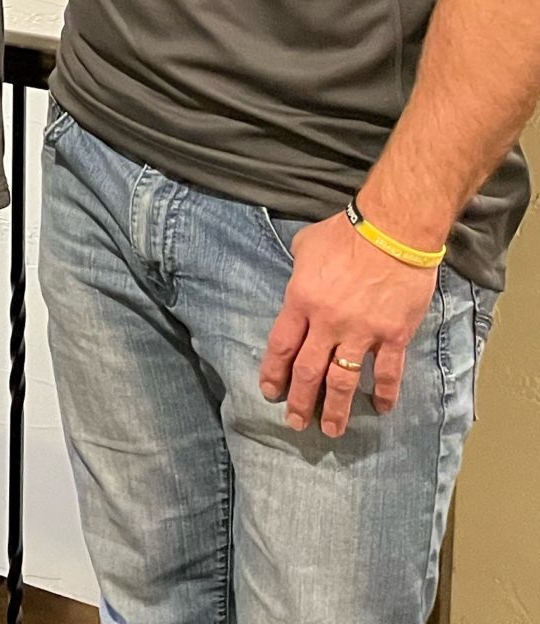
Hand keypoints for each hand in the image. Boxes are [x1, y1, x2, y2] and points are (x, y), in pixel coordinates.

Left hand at [260, 214, 440, 435]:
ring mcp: (362, 332)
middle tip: (296, 422)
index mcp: (301, 301)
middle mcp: (328, 322)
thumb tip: (299, 290)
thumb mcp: (305, 248)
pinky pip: (388, 373)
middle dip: (300, 400)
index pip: (281, 346)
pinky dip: (384, 394)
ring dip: (337, 409)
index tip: (269, 393)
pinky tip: (381, 409)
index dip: (274, 373)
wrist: (393, 231)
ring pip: (344, 380)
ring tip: (332, 430)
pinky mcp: (393, 335)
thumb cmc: (345, 234)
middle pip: (308, 371)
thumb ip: (298, 274)